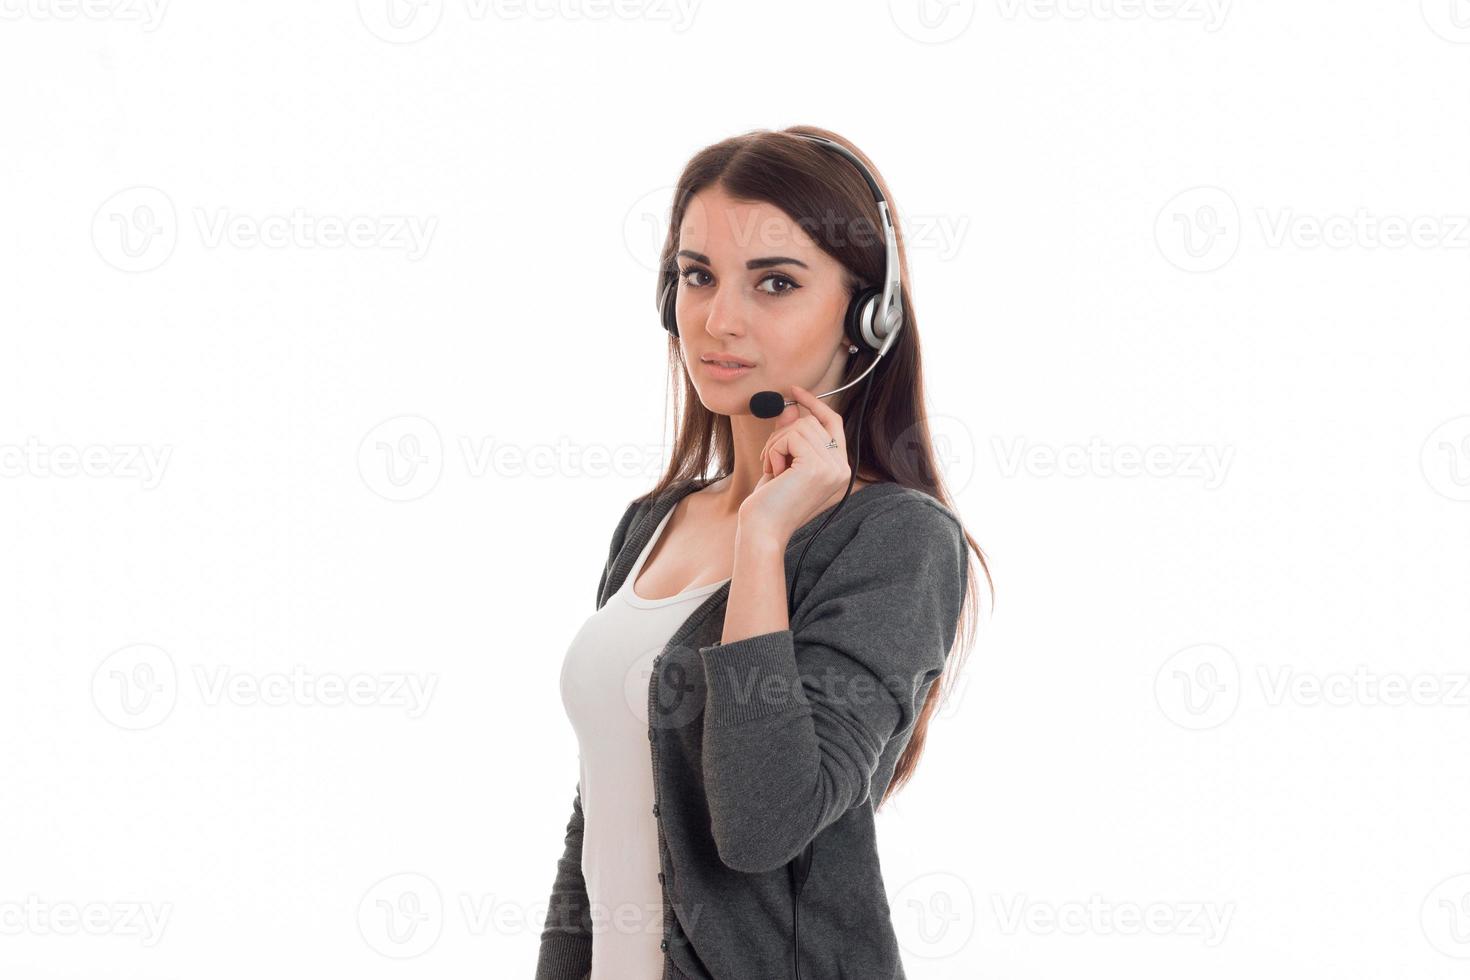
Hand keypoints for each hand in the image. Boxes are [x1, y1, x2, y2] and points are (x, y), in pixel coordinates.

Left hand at [739, 384, 852, 543]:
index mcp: (839, 469)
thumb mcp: (781, 463)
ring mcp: (833, 467)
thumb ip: (789, 435)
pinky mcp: (818, 466)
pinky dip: (774, 450)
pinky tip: (774, 472)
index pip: (833, 423)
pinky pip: (791, 436)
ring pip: (800, 426)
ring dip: (776, 444)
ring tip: (773, 469)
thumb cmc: (769, 503)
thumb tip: (790, 407)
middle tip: (771, 459)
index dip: (815, 404)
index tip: (795, 391)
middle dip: (783, 434)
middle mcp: (842, 468)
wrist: (763, 530)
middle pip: (813, 422)